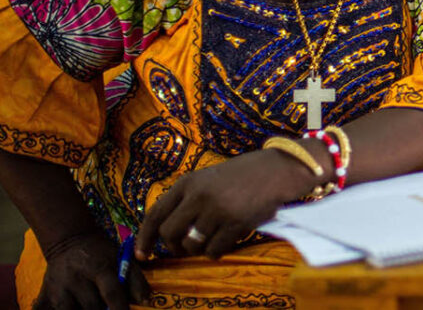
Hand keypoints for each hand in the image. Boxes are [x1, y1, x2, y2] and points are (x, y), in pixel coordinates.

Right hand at [35, 230, 148, 309]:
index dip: (120, 308)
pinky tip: (68, 307)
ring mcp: (57, 287)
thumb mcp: (122, 258)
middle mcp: (77, 278)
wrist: (69, 240)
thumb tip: (144, 300)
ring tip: (89, 308)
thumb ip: (135, 279)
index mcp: (99, 268)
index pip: (111, 293)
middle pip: (91, 307)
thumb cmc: (101, 253)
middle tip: (108, 309)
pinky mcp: (44, 293)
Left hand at [136, 149, 315, 259]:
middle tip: (185, 248)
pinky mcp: (236, 222)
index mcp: (189, 182)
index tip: (142, 254)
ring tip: (210, 242)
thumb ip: (190, 198)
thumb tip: (169, 231)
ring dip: (198, 250)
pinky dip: (217, 251)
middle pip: (169, 233)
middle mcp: (198, 195)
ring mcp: (217, 209)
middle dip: (174, 247)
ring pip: (191, 245)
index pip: (155, 214)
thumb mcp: (210, 178)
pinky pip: (215, 249)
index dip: (144, 238)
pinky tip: (226, 241)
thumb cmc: (246, 173)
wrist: (281, 168)